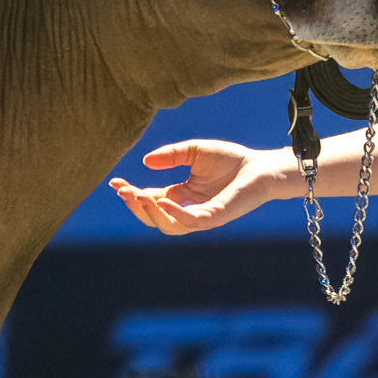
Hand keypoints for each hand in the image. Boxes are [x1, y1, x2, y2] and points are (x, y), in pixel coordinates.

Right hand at [109, 139, 273, 235]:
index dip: (132, 193)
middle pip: (154, 217)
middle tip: (122, 190)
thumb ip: (171, 155)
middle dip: (135, 206)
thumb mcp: (194, 152)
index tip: (115, 183)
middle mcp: (189, 210)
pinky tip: (160, 199)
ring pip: (167, 226)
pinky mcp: (215, 217)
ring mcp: (202, 217)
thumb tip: (145, 162)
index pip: (152, 200)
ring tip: (136, 195)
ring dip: (149, 213)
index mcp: (183, 196)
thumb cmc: (232, 160)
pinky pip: (188, 221)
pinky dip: (172, 213)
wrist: (262, 167)